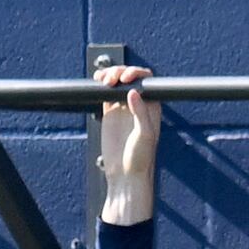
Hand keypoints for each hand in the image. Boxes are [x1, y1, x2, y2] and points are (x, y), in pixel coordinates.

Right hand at [97, 67, 159, 225]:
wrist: (125, 175)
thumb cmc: (141, 159)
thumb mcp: (145, 135)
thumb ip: (141, 113)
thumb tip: (133, 92)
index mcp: (151, 107)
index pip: (146, 81)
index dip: (136, 74)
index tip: (125, 79)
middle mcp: (138, 105)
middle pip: (130, 78)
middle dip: (120, 72)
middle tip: (111, 80)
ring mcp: (123, 108)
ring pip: (117, 83)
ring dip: (110, 76)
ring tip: (103, 79)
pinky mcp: (110, 114)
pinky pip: (106, 93)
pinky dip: (101, 85)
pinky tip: (98, 83)